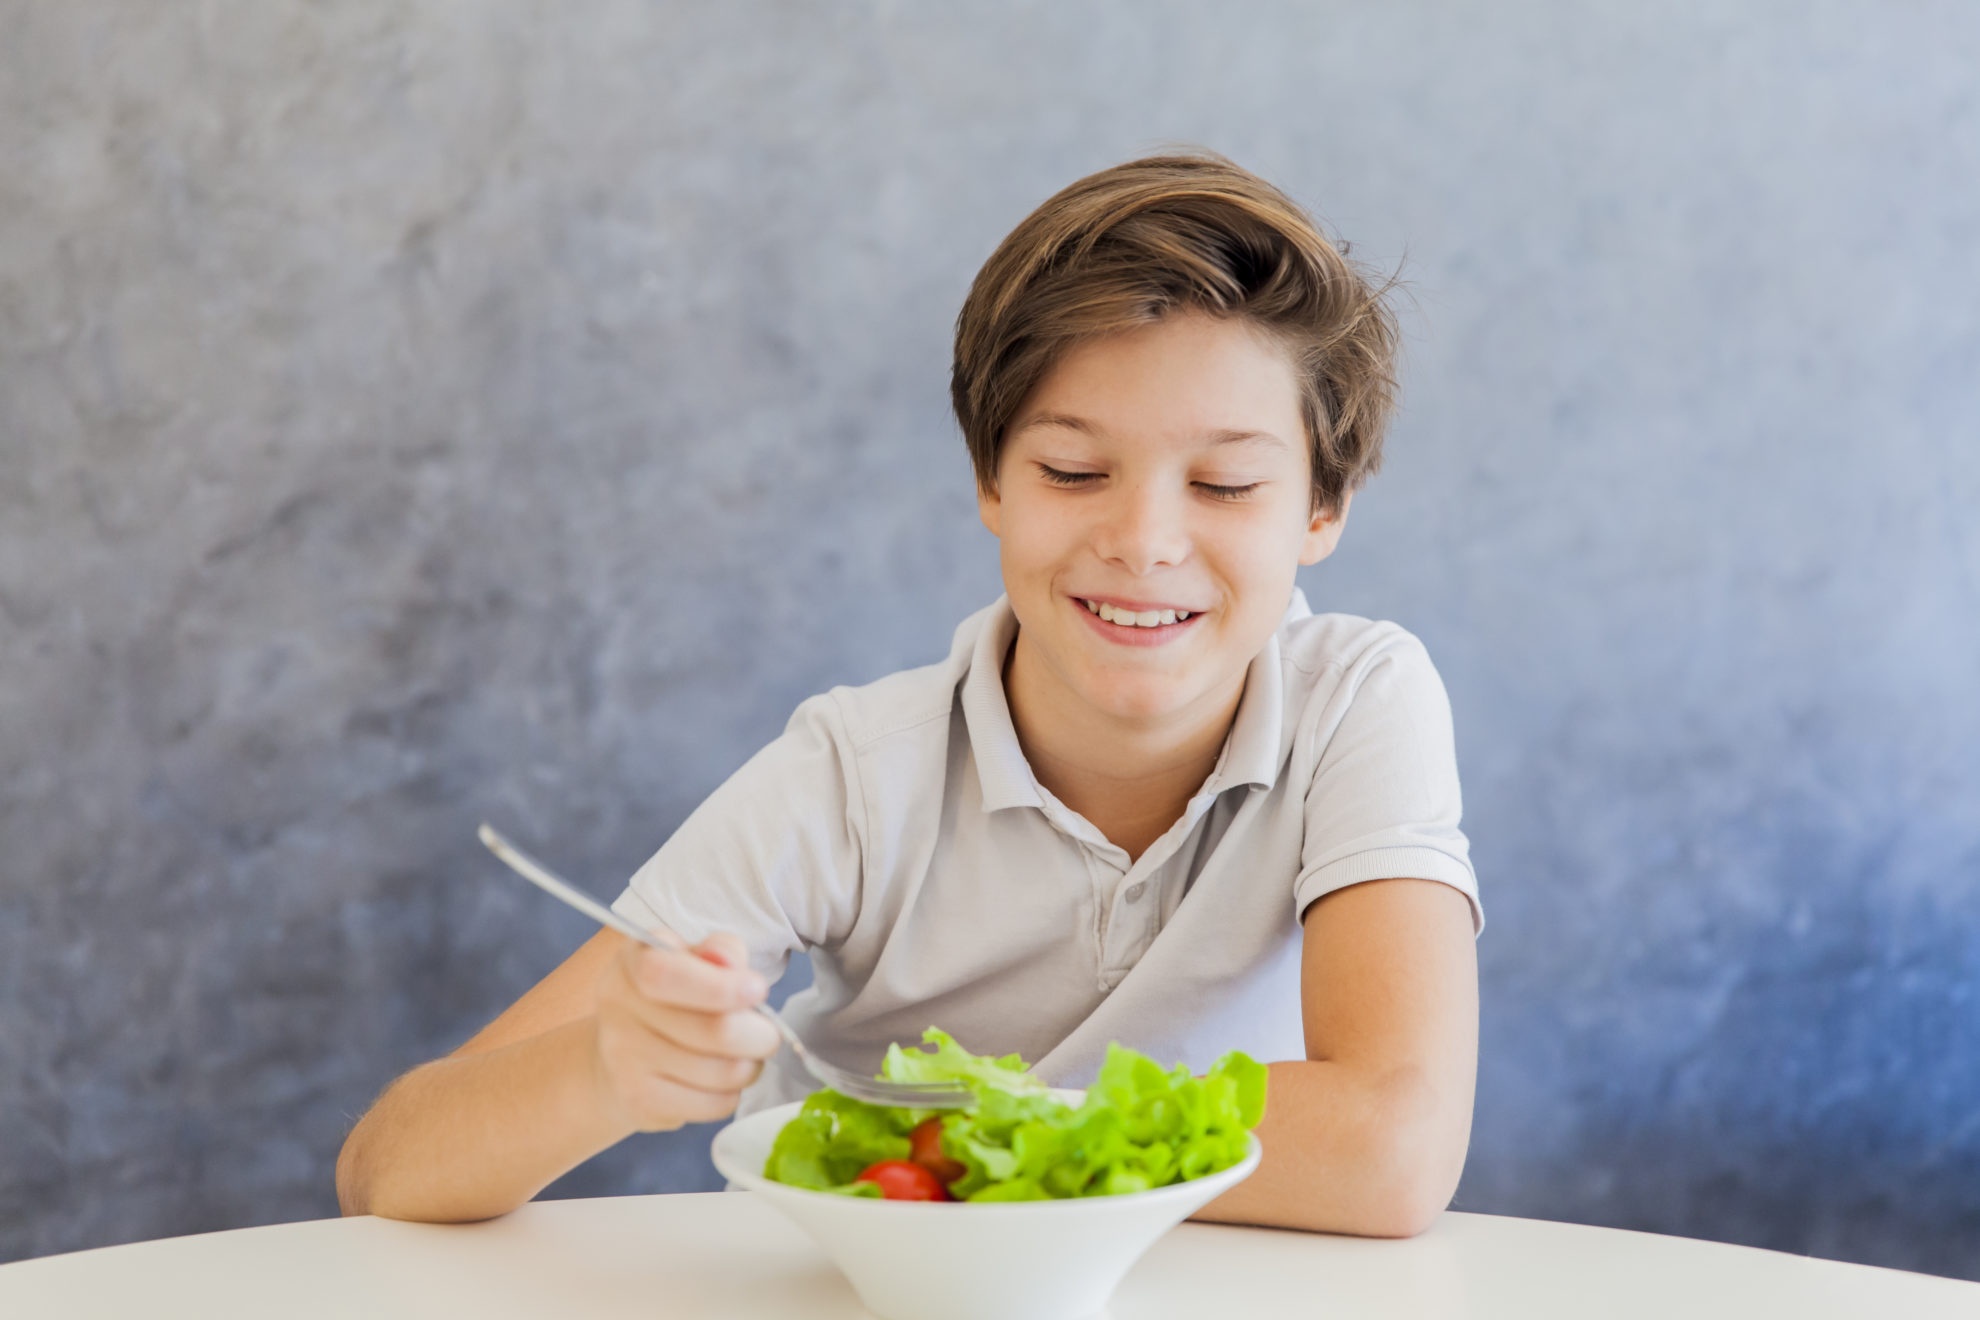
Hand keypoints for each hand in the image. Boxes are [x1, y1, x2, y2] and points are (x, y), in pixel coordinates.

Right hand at [589, 931, 782, 1131]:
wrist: (619, 1055)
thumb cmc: (673, 997)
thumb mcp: (695, 959)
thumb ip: (721, 951)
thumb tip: (731, 962)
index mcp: (635, 959)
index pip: (666, 975)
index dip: (720, 987)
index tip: (758, 990)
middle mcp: (619, 1006)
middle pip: (714, 1030)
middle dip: (759, 1034)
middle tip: (767, 1033)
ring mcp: (623, 1058)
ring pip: (722, 1071)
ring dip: (749, 1066)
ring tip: (743, 1056)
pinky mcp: (638, 1101)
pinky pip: (715, 1104)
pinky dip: (732, 1093)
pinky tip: (720, 1081)